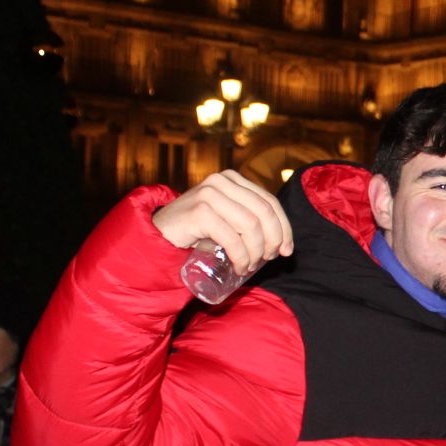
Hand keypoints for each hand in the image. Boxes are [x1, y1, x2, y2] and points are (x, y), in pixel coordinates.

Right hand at [151, 170, 293, 275]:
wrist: (158, 235)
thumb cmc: (195, 231)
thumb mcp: (226, 218)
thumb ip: (247, 218)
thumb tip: (282, 240)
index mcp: (233, 179)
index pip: (269, 201)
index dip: (284, 227)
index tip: (287, 250)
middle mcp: (222, 181)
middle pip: (264, 212)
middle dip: (273, 240)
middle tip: (269, 259)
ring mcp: (209, 194)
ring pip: (251, 226)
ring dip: (256, 251)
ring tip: (251, 266)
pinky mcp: (199, 212)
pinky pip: (232, 238)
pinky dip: (241, 256)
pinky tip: (240, 266)